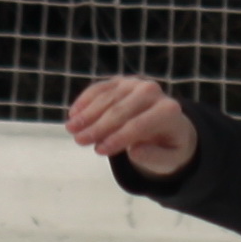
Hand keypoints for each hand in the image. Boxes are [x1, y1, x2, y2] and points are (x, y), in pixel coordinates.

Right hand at [66, 75, 197, 178]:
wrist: (168, 126)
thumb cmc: (167, 147)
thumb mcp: (168, 160)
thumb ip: (155, 157)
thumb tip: (134, 152)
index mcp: (168, 110)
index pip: (139, 125)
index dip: (117, 138)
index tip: (99, 151)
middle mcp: (153, 91)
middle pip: (120, 110)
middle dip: (97, 126)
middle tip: (78, 141)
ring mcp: (135, 83)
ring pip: (107, 98)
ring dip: (87, 114)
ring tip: (71, 130)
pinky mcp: (120, 81)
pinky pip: (100, 89)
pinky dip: (85, 101)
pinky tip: (73, 114)